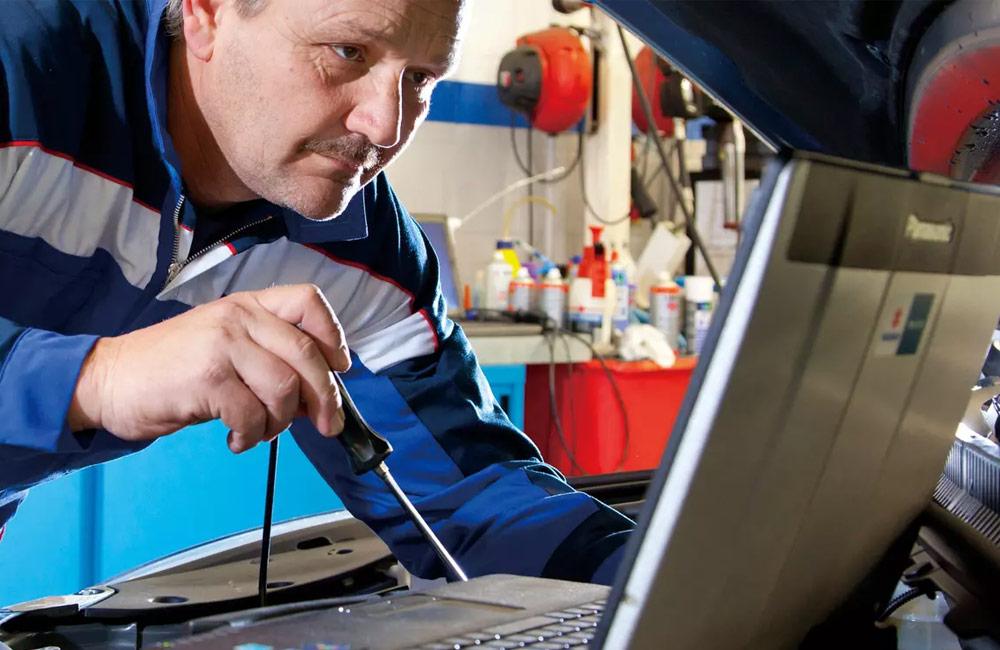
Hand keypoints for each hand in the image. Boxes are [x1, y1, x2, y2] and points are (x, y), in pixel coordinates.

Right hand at [68, 284, 349, 452]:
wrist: (110, 379)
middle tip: (327, 425)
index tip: (339, 368)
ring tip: (260, 432)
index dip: (333, 335)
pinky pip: (252, 415)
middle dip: (325, 397)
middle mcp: (238, 317)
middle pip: (306, 354)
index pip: (308, 301)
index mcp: (248, 305)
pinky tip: (236, 438)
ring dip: (281, 422)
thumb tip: (318, 396)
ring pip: (284, 388)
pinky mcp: (206, 378)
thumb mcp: (226, 346)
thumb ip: (270, 359)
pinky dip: (251, 436)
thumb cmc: (174, 369)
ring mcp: (222, 345)